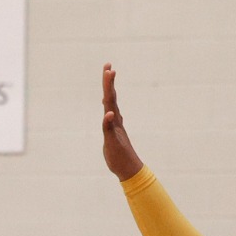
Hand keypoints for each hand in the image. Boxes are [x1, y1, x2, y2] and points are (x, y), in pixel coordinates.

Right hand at [102, 64, 143, 180]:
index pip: (110, 98)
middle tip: (108, 66)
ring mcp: (114, 126)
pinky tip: (107, 108)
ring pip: (110, 105)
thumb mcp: (113, 142)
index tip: (109, 69)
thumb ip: (109, 127)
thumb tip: (109, 113)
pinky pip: (108, 118)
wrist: (128, 168)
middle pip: (110, 98)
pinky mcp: (112, 133)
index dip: (109, 84)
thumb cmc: (120, 157)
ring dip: (109, 91)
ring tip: (108, 79)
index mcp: (115, 120)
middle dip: (108, 82)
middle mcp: (115, 120)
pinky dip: (107, 110)